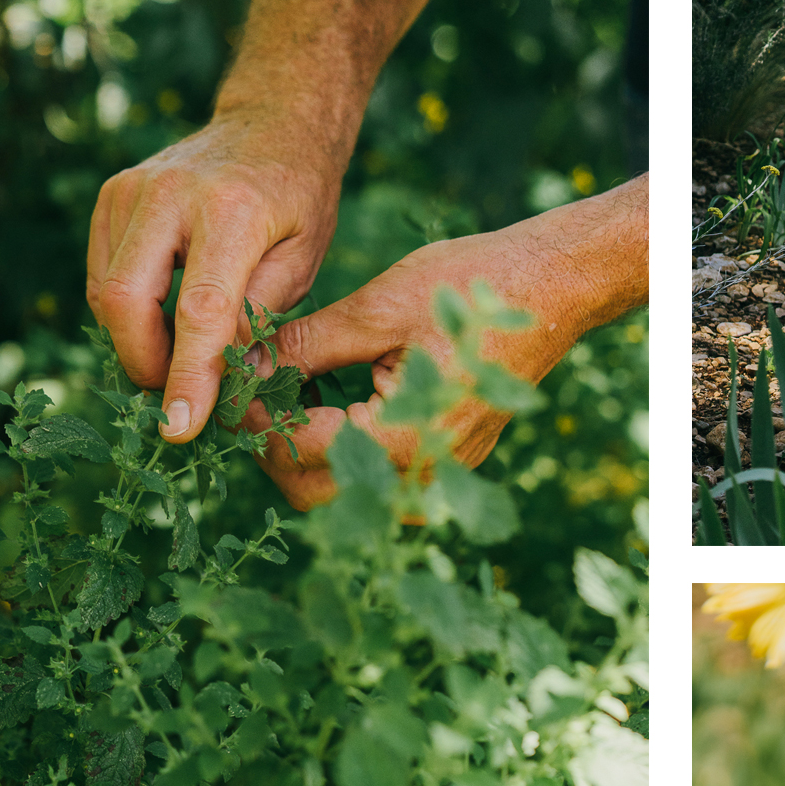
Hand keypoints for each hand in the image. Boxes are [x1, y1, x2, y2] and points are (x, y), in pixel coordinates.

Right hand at [85, 105, 347, 442]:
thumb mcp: (303, 259)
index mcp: (231, 211)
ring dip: (138, 342)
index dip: (188, 376)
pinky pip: (104, 275)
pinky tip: (166, 319)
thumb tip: (226, 382)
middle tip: (180, 396)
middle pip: (127, 302)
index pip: (198, 310)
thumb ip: (261, 318)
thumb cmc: (299, 198)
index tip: (180, 428)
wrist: (271, 123)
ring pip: (107, 294)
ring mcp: (130, 190)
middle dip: (146, 365)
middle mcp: (168, 195)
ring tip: (182, 356)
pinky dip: (129, 313)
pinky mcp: (112, 196)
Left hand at [241, 176, 647, 510]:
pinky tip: (332, 402)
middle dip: (272, 447)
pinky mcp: (448, 464)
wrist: (553, 290)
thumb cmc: (471, 290)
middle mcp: (423, 473)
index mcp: (404, 438)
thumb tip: (243, 367)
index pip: (298, 451)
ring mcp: (440, 475)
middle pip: (312, 492)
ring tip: (290, 394)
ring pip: (342, 495)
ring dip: (306, 456)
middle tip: (254, 391)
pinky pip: (378, 481)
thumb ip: (305, 346)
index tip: (231, 378)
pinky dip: (343, 454)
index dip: (252, 418)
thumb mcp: (376, 309)